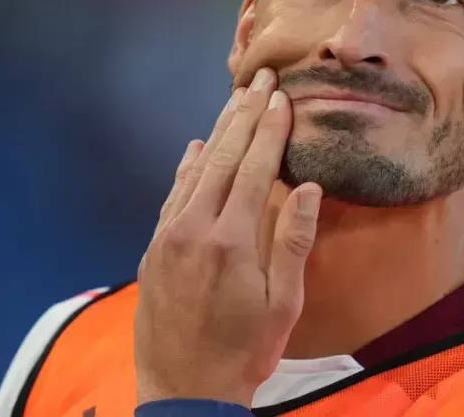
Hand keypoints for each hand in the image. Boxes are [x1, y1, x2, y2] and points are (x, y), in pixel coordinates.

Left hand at [134, 68, 322, 407]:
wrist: (184, 390)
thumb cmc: (245, 351)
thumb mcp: (284, 305)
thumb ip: (294, 242)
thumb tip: (309, 187)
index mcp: (233, 240)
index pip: (254, 168)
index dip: (269, 129)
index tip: (281, 96)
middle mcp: (195, 228)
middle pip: (222, 158)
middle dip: (244, 115)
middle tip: (259, 79)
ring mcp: (169, 236)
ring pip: (195, 171)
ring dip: (216, 132)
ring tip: (235, 100)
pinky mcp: (154, 249)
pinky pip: (172, 195)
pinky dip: (186, 167)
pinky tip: (196, 147)